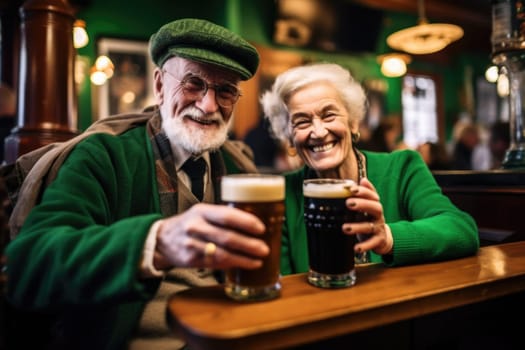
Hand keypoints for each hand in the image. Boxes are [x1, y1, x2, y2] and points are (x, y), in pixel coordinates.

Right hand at [153, 203, 268, 269]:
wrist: (163, 239)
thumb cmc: (190, 224)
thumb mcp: (203, 213)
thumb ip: (223, 216)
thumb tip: (254, 223)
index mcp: (202, 211)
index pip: (227, 215)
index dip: (246, 222)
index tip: (261, 228)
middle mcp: (196, 226)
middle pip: (227, 237)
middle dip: (249, 245)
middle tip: (264, 249)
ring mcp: (192, 244)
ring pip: (222, 253)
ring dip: (243, 258)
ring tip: (258, 260)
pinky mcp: (191, 259)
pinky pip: (215, 264)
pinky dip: (232, 265)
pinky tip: (245, 265)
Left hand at [342, 177, 392, 255]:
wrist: (383, 238)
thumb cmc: (370, 218)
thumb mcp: (367, 206)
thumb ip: (365, 194)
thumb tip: (363, 179)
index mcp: (374, 204)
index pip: (372, 195)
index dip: (363, 191)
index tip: (351, 188)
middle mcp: (378, 215)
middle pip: (374, 207)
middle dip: (362, 204)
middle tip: (348, 203)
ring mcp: (378, 228)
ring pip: (369, 226)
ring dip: (357, 227)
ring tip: (345, 228)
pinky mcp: (378, 241)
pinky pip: (372, 243)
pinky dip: (364, 246)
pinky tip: (356, 248)